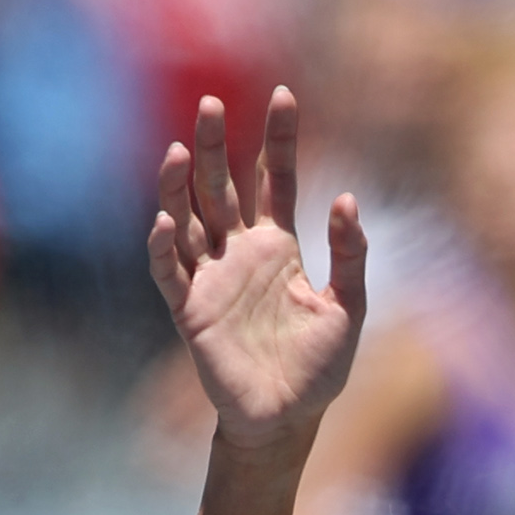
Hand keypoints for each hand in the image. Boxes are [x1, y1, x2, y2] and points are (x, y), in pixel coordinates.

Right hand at [148, 88, 366, 453]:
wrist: (289, 419)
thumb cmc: (319, 368)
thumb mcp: (348, 308)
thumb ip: (350, 256)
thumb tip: (347, 198)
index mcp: (279, 247)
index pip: (276, 180)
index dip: (279, 140)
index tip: (285, 95)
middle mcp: (240, 253)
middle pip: (222, 187)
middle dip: (217, 146)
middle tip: (213, 103)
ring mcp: (211, 278)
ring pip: (188, 219)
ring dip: (180, 186)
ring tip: (183, 149)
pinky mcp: (191, 311)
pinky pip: (169, 272)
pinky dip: (164, 247)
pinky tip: (166, 221)